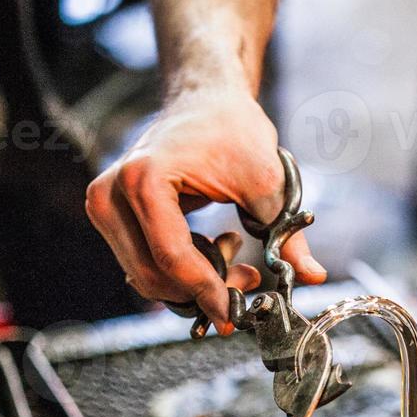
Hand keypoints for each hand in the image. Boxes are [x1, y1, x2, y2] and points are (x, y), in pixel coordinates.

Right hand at [85, 90, 326, 332]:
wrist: (205, 100)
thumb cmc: (232, 130)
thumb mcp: (269, 183)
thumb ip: (286, 235)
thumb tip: (312, 276)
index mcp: (144, 179)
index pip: (172, 257)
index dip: (207, 292)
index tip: (234, 316)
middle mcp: (111, 194)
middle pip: (154, 275)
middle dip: (202, 291)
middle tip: (248, 280)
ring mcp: (104, 205)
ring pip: (147, 277)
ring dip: (193, 283)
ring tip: (235, 256)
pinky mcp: (109, 215)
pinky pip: (143, 264)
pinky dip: (181, 270)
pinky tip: (215, 247)